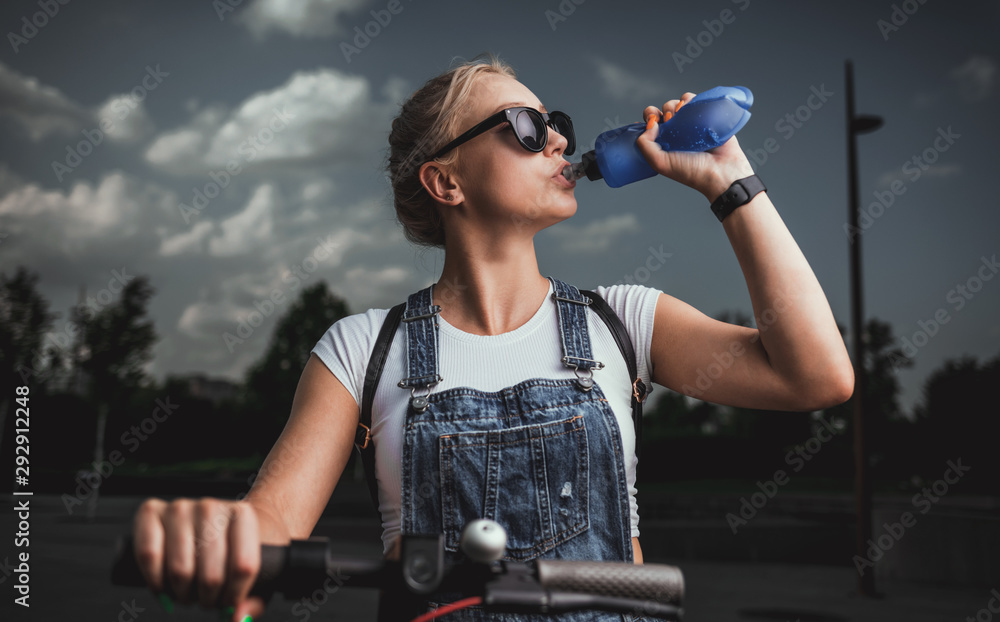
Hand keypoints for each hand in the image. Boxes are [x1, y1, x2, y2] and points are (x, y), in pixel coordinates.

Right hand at [132, 497, 266, 621]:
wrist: (215, 520)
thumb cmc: (236, 547)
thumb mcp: (258, 571)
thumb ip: (253, 600)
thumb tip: (237, 617)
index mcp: (243, 516)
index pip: (243, 567)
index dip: (234, 595)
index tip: (230, 602)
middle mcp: (211, 507)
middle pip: (211, 575)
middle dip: (208, 599)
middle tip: (207, 599)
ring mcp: (180, 507)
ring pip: (179, 570)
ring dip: (182, 594)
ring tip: (188, 592)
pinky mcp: (151, 512)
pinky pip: (147, 556)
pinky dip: (154, 580)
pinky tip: (163, 585)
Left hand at [636, 92, 754, 201]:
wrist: (722, 171)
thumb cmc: (693, 172)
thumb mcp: (660, 164)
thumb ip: (645, 145)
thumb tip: (650, 123)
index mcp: (663, 144)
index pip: (649, 126)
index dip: (648, 119)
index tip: (651, 121)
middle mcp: (676, 134)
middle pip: (660, 113)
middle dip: (659, 111)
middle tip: (667, 120)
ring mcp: (690, 124)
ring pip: (675, 105)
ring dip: (673, 105)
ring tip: (679, 115)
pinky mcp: (705, 116)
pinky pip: (693, 100)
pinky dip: (688, 99)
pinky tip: (687, 106)